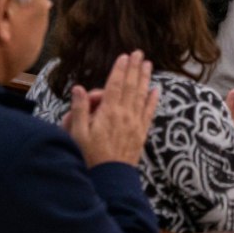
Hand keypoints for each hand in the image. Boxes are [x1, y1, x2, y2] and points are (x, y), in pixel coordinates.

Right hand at [64, 51, 157, 168]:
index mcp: (108, 113)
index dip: (119, 70)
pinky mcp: (141, 132)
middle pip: (130, 86)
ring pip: (141, 95)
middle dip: (134, 68)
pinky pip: (149, 112)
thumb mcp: (77, 135)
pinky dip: (153, 100)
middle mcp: (124, 114)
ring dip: (145, 78)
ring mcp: (135, 123)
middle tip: (138, 53)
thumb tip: (79, 88)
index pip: (115, 85)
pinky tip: (156, 90)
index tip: (124, 56)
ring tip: (148, 64)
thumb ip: (79, 110)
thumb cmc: (89, 158)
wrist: (109, 179)